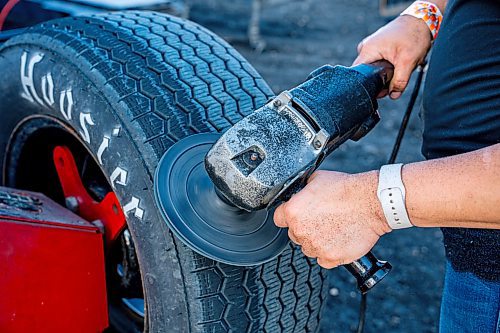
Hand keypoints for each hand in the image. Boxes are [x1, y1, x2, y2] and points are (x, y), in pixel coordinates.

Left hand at [273, 170, 390, 268]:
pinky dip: (330, 252)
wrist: (371, 202)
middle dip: (305, 228)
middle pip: (295, 234)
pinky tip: (339, 239)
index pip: (279, 219)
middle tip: (322, 219)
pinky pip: (323, 259)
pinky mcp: (331, 257)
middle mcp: (300, 231)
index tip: (299, 215)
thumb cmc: (346, 189)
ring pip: (308, 248)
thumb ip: (301, 190)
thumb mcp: (316, 179)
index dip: (288, 216)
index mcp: (293, 212)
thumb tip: (298, 193)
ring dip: (317, 241)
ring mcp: (315, 246)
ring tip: (333, 228)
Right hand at [353, 15, 431, 98]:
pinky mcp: (376, 48)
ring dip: (384, 74)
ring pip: (372, 69)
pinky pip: (376, 63)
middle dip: (378, 81)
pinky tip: (395, 64)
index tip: (379, 91)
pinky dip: (386, 67)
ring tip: (396, 68)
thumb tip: (393, 95)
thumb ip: (400, 81)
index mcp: (367, 50)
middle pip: (365, 73)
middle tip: (392, 82)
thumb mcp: (408, 61)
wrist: (421, 21)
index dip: (367, 86)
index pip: (358, 74)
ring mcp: (370, 47)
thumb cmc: (413, 35)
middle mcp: (365, 48)